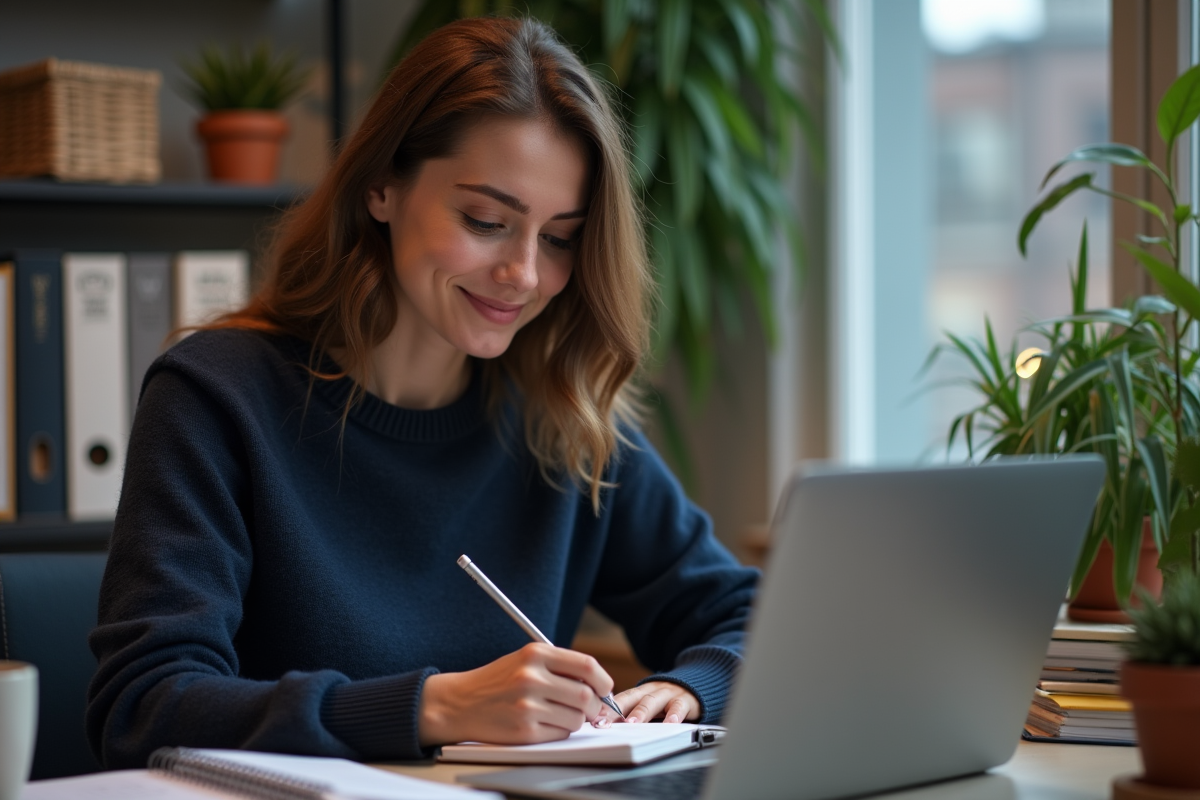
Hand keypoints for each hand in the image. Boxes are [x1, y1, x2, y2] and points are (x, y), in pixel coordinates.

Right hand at [418, 643, 614, 746]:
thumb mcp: (526, 659)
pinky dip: (560, 731)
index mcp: (535, 654)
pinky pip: (560, 734)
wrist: (460, 703)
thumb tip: (599, 684)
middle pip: (586, 695)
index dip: (603, 680)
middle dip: (595, 705)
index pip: (587, 665)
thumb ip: (560, 666)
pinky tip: (545, 723)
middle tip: (591, 709)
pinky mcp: (524, 730)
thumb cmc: (498, 681)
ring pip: (576, 718)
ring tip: (560, 714)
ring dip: (576, 719)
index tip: (604, 688)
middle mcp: (531, 677)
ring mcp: (527, 705)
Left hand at [592, 681, 700, 726]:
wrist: (695, 684)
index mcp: (639, 693)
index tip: (593, 720)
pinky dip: (674, 715)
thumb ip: (631, 713)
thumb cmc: (665, 700)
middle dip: (617, 711)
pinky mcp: (685, 700)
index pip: (619, 699)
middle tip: (605, 722)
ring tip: (632, 724)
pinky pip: (679, 706)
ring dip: (641, 713)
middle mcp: (651, 691)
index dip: (606, 709)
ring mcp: (668, 694)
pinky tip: (669, 724)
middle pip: (632, 699)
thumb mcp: (648, 704)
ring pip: (652, 701)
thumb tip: (607, 728)